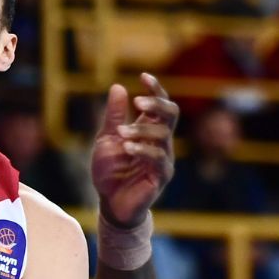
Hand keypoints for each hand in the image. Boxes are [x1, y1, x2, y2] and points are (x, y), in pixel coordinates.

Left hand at [92, 73, 178, 227]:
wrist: (110, 202)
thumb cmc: (110, 171)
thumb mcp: (107, 138)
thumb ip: (114, 116)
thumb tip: (119, 87)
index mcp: (150, 130)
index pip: (161, 104)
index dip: (156, 89)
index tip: (143, 76)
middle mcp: (161, 142)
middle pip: (171, 114)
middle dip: (157, 103)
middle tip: (138, 101)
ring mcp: (163, 159)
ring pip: (163, 135)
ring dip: (141, 130)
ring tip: (122, 134)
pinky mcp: (161, 176)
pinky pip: (158, 158)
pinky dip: (143, 149)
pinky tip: (128, 147)